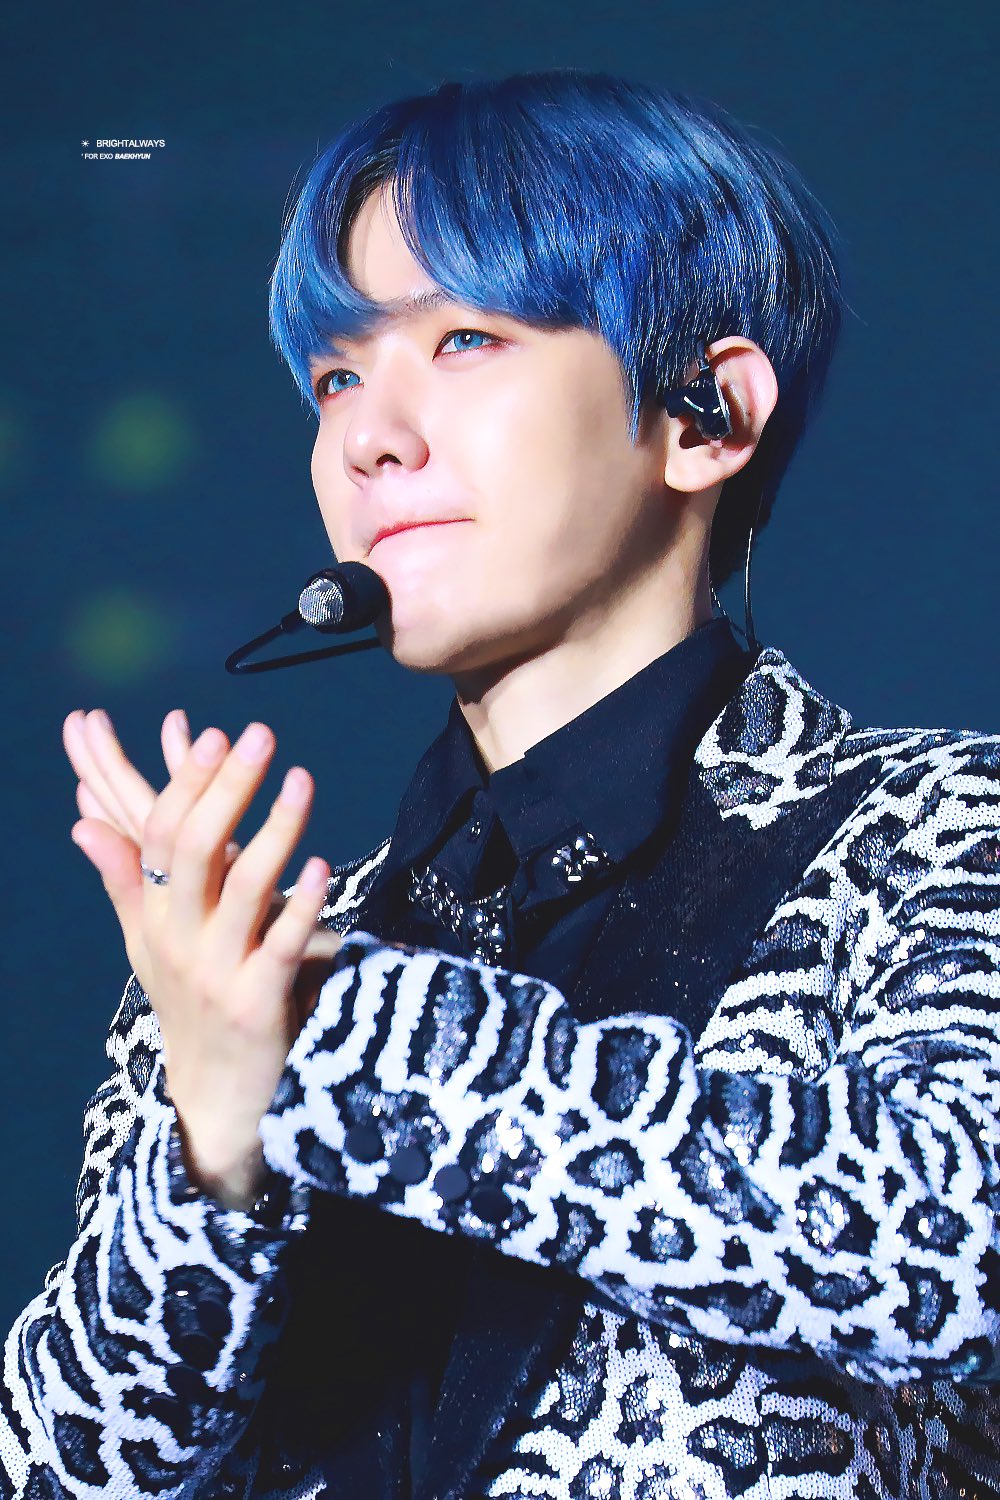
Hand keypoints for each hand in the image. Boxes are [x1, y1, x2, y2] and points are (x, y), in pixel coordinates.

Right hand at [64, 708, 341, 1208]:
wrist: (216, 1098)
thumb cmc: (188, 1003)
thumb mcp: (148, 942)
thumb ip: (124, 879)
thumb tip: (83, 820)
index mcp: (154, 915)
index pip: (157, 834)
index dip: (183, 783)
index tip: (210, 731)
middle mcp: (179, 938)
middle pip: (194, 850)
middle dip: (226, 788)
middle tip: (257, 735)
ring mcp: (218, 970)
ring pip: (243, 890)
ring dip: (274, 830)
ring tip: (301, 781)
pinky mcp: (260, 1002)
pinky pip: (282, 945)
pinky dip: (303, 904)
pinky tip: (324, 865)